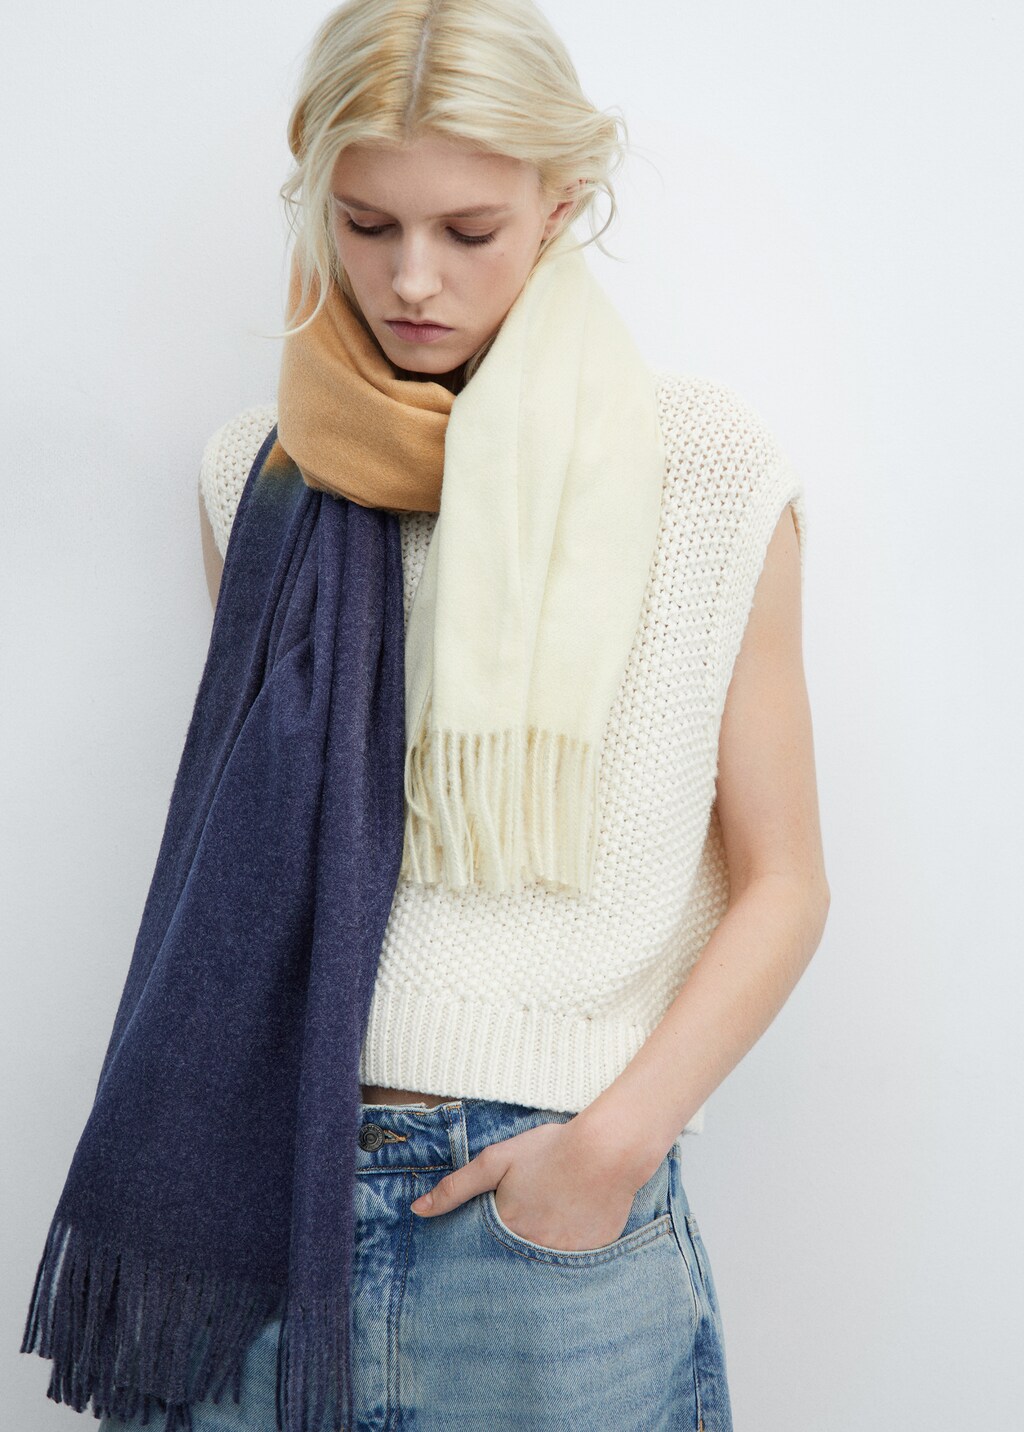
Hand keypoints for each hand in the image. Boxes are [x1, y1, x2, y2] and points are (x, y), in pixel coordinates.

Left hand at [410, 1115, 645, 1251]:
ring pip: (543, 1269)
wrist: (608, 1150)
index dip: (483, 1250)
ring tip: (546, 1235)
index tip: (487, 1244)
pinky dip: (569, 1257)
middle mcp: (533, 1252)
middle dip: (510, 1259)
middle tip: (518, 1243)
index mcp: (507, 1230)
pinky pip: (574, 1268)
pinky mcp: (593, 1259)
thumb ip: (455, 1187)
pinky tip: (572, 1233)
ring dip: (539, 1260)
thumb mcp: (496, 1160)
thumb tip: (417, 1210)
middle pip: (513, 1265)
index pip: (483, 1255)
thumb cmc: (550, 1150)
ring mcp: (564, 1260)